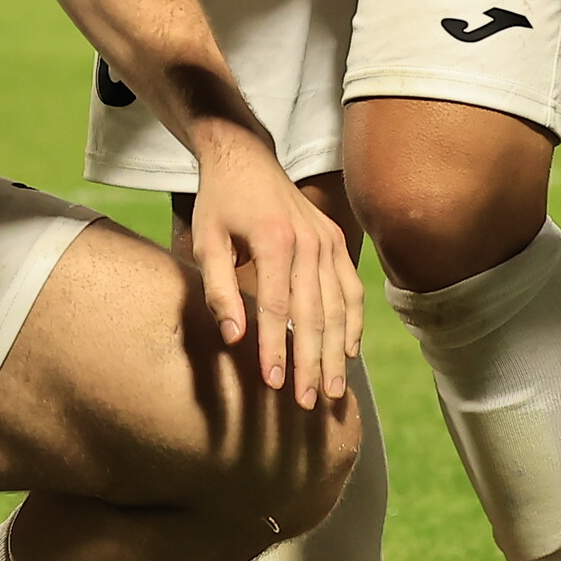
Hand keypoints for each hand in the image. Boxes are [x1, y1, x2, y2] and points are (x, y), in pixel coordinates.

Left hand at [186, 132, 362, 406]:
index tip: (273, 385)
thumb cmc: (220, 203)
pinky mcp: (337, 242)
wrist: (246, 157)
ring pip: (340, 307)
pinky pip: (352, 289)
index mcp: (275, 241)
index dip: (277, 349)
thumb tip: (234, 337)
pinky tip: (350, 352)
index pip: (278, 309)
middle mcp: (309, 242)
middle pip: (316, 314)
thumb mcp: (206, 241)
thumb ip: (218, 290)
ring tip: (333, 389)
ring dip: (338, 352)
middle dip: (312, 362)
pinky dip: (354, 323)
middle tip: (309, 402)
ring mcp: (329, 241)